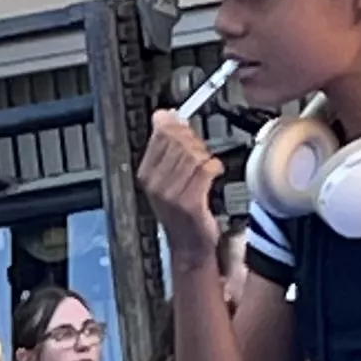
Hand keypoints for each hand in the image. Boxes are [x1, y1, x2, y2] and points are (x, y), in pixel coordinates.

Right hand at [137, 107, 226, 260]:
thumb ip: (164, 145)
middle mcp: (155, 184)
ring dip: (205, 155)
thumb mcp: (166, 176)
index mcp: (146, 174)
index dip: (178, 127)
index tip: (187, 129)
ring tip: (207, 163)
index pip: (160, 135)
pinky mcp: (189, 203)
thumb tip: (163, 116)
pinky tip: (214, 172)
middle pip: (178, 143)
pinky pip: (205, 171)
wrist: (190, 245)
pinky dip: (214, 167)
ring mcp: (171, 194)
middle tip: (201, 149)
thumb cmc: (181, 211)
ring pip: (193, 156)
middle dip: (194, 141)